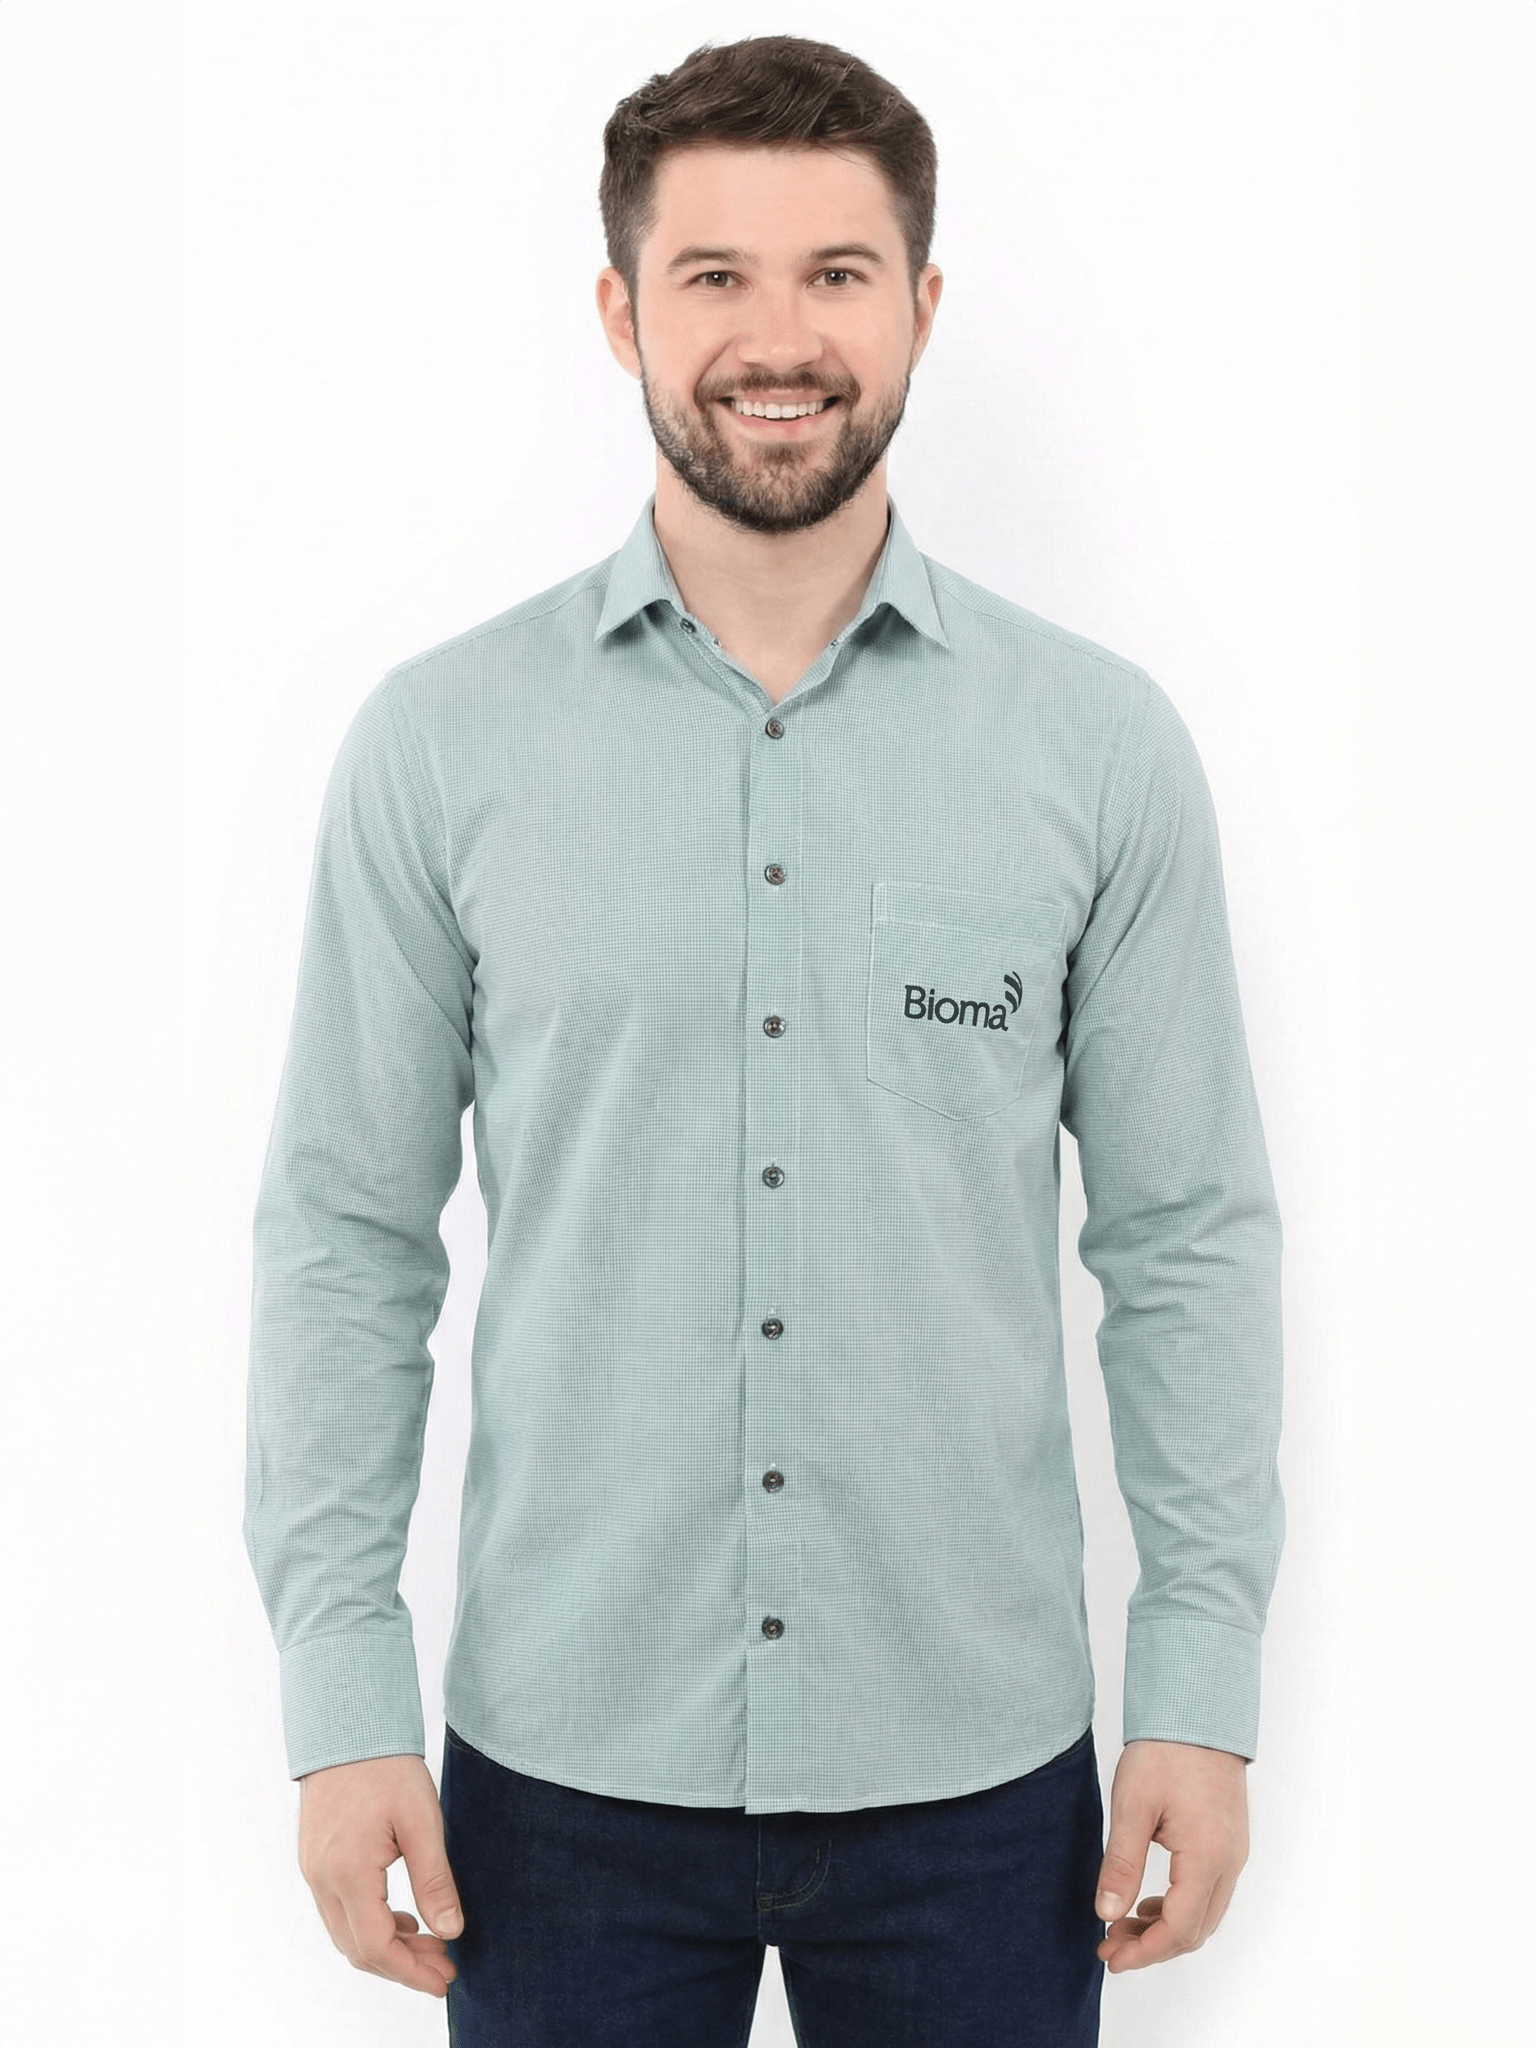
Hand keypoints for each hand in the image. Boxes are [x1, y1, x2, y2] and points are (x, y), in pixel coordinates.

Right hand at [297, 1752, 462, 1998]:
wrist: (346, 1726)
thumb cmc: (387, 1767)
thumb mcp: (422, 1820)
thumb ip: (435, 1880)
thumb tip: (450, 1932)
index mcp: (347, 1872)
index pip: (376, 1947)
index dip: (411, 1972)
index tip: (444, 1980)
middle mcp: (322, 1879)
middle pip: (358, 1949)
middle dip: (403, 1965)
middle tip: (445, 1967)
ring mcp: (313, 1871)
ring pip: (346, 1934)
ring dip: (386, 1948)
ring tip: (430, 1945)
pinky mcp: (315, 1860)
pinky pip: (338, 1911)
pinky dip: (369, 1925)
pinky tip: (401, 1917)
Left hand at [1094, 1738, 1248, 1971]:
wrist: (1198, 1712)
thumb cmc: (1164, 1751)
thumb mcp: (1132, 1806)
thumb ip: (1122, 1864)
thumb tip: (1106, 1915)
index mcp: (1207, 1857)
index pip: (1179, 1930)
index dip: (1143, 1952)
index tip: (1109, 1957)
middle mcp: (1230, 1863)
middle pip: (1195, 1931)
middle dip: (1152, 1948)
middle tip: (1109, 1947)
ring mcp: (1234, 1854)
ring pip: (1205, 1916)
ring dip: (1166, 1930)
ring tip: (1122, 1927)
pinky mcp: (1230, 1843)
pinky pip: (1210, 1893)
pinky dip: (1180, 1908)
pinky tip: (1149, 1902)